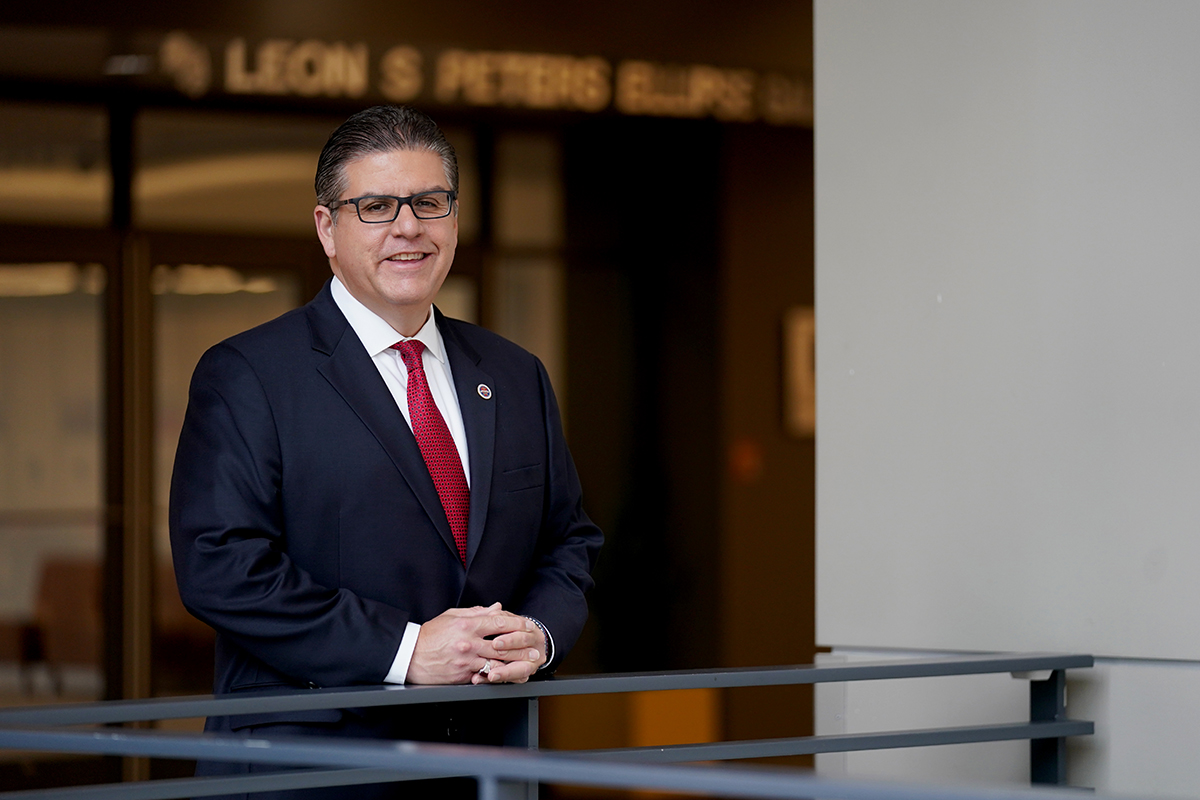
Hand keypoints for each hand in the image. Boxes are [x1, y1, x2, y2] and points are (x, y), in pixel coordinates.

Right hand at [407, 603, 541, 683]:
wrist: (410, 656)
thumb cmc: (430, 635)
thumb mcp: (452, 616)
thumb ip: (477, 612)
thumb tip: (496, 607)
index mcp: (467, 625)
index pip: (499, 623)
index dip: (517, 624)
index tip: (528, 626)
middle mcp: (468, 643)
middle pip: (503, 645)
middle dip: (522, 648)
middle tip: (534, 650)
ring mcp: (466, 660)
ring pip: (496, 663)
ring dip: (514, 664)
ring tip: (527, 665)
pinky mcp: (462, 675)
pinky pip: (483, 676)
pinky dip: (496, 675)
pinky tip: (507, 675)